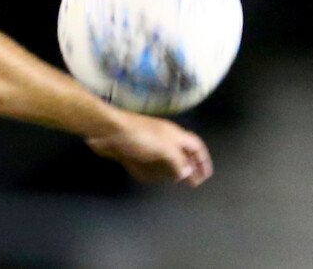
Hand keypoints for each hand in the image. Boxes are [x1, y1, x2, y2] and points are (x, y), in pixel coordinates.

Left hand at [86, 111, 212, 186]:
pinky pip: (143, 163)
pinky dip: (147, 171)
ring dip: (167, 170)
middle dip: (186, 168)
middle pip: (180, 154)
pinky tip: (147, 178)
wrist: (107, 130)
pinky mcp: (131, 151)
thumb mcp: (165, 149)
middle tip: (191, 183)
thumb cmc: (140, 137)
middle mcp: (162, 138)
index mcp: (173, 134)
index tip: (206, 176)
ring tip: (173, 181)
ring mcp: (145, 144)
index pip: (195, 146)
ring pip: (162, 159)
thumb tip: (186, 172)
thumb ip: (178, 162)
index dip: (203, 160)